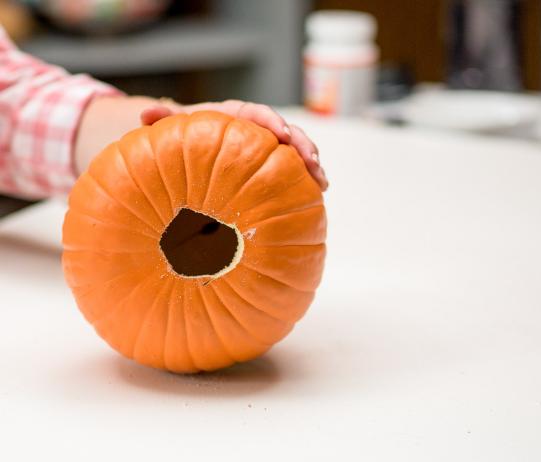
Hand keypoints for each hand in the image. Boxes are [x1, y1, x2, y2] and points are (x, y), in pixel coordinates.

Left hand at [141, 99, 327, 190]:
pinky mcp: (269, 169)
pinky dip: (305, 181)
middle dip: (301, 144)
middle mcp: (256, 132)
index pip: (257, 114)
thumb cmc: (184, 137)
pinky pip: (290, 172)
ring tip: (321, 181)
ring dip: (310, 164)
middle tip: (311, 160)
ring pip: (294, 153)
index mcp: (236, 117)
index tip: (282, 133)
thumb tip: (146, 115)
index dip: (272, 122)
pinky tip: (316, 195)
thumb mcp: (174, 129)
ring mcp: (265, 152)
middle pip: (285, 133)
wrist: (191, 150)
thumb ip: (164, 121)